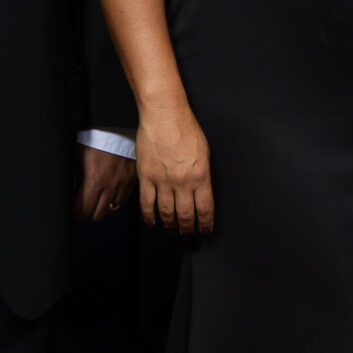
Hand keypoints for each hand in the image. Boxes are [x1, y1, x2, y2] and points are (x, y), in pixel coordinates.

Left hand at [74, 144, 137, 220]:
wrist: (115, 127)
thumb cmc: (95, 137)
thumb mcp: (75, 157)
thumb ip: (71, 178)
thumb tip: (67, 193)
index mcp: (94, 181)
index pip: (82, 211)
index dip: (74, 213)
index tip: (71, 210)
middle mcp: (109, 187)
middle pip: (95, 215)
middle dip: (85, 214)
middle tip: (79, 207)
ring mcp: (122, 185)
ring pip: (109, 210)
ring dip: (100, 208)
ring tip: (93, 200)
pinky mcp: (130, 182)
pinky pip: (121, 200)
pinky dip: (112, 201)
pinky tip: (106, 193)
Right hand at [136, 102, 212, 236]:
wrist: (164, 114)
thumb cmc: (186, 128)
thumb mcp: (204, 153)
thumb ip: (202, 175)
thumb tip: (201, 194)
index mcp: (201, 176)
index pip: (205, 209)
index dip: (205, 224)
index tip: (204, 232)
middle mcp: (183, 182)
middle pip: (186, 216)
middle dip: (187, 230)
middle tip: (187, 238)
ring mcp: (163, 180)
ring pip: (167, 213)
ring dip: (170, 226)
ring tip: (172, 232)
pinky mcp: (146, 176)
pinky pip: (147, 203)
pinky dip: (149, 216)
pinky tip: (153, 223)